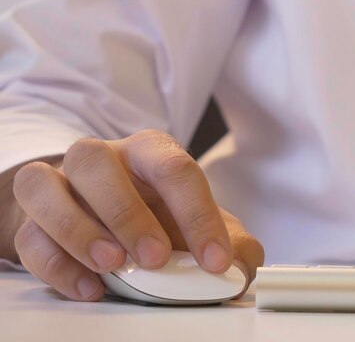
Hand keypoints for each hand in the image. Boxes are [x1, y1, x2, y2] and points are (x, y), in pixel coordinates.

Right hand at [11, 130, 263, 300]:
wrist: (108, 215)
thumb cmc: (160, 214)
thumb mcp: (200, 224)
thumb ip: (230, 242)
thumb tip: (240, 267)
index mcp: (149, 151)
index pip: (175, 169)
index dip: (198, 215)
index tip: (215, 261)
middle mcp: (101, 159)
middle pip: (96, 161)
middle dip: (126, 212)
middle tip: (155, 258)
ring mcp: (60, 185)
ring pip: (44, 186)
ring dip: (78, 229)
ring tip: (114, 265)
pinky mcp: (32, 221)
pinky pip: (29, 236)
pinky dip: (57, 265)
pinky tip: (91, 287)